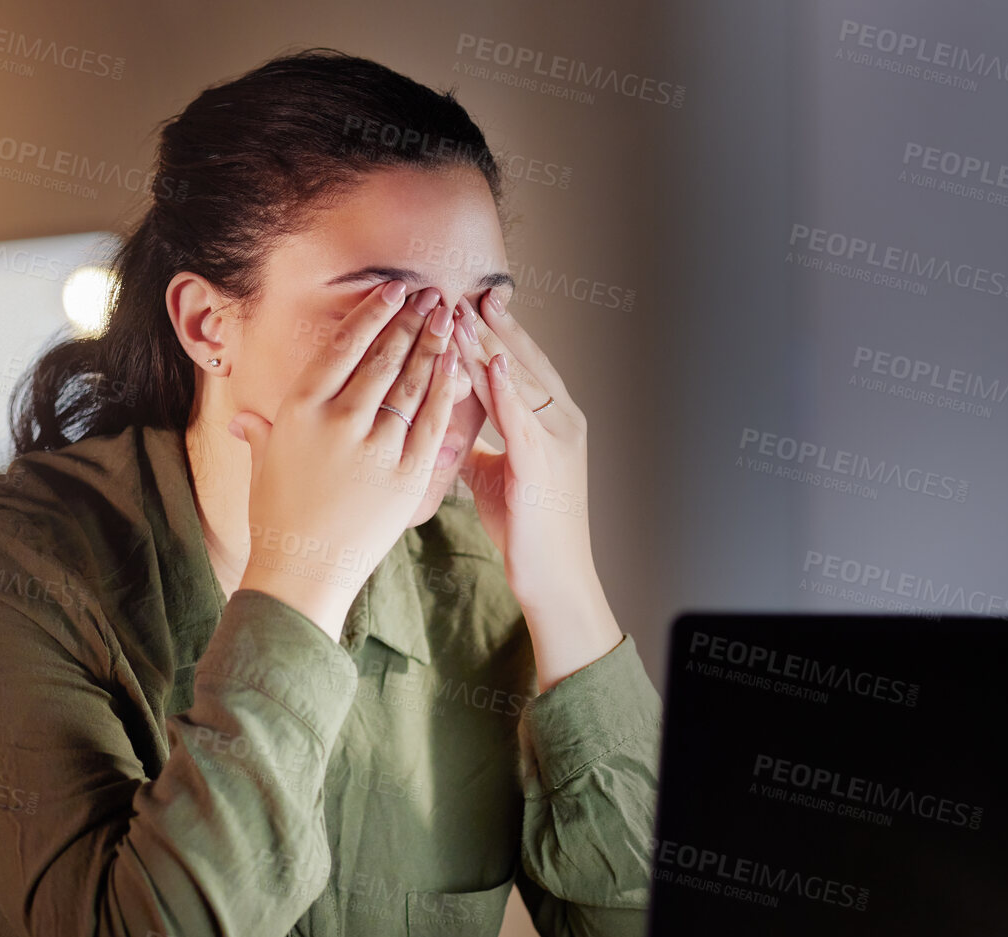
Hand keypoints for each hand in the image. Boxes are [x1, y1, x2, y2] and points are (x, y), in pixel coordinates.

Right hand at [229, 282, 468, 641]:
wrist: (302, 573)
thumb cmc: (278, 519)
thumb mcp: (263, 466)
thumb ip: (260, 433)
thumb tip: (240, 420)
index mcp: (300, 409)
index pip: (343, 345)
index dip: (373, 312)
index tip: (394, 289)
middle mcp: (339, 420)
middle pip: (384, 356)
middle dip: (411, 320)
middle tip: (430, 294)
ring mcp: (376, 446)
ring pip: (412, 382)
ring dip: (433, 343)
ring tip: (447, 318)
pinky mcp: (407, 474)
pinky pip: (433, 420)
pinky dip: (446, 388)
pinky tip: (455, 364)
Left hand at [451, 286, 621, 688]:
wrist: (552, 575)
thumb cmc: (526, 526)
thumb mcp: (495, 472)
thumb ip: (478, 440)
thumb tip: (446, 421)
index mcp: (552, 421)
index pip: (521, 365)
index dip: (497, 331)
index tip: (472, 300)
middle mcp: (561, 422)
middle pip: (522, 362)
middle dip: (490, 326)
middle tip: (461, 290)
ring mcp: (557, 441)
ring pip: (519, 381)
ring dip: (489, 345)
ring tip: (461, 314)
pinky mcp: (544, 464)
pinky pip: (523, 417)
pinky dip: (506, 387)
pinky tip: (489, 361)